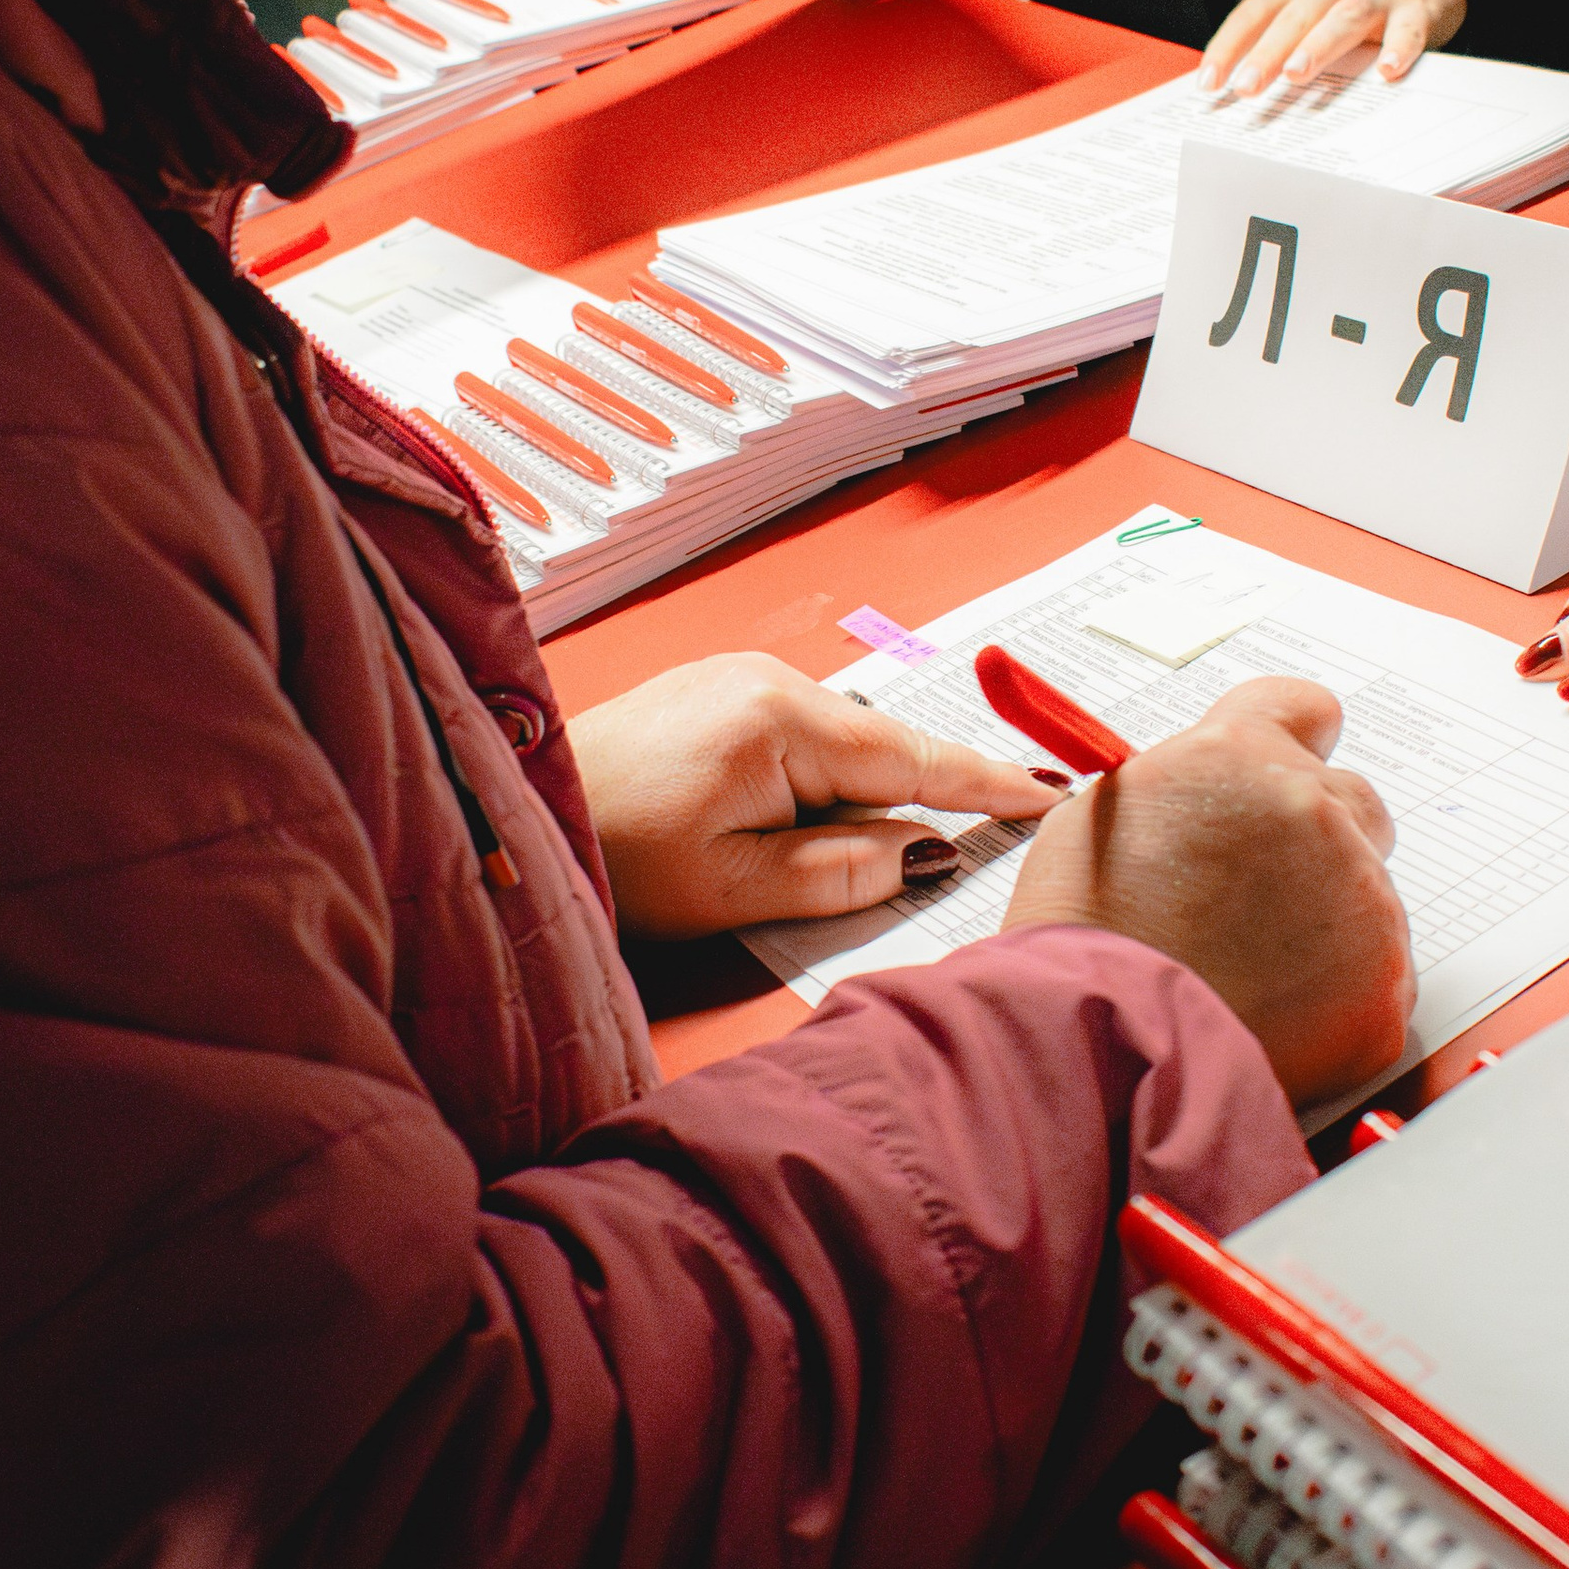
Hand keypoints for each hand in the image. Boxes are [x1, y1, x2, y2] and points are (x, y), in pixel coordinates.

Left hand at [569, 653, 1063, 937]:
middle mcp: (767, 682)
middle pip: (882, 746)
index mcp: (779, 720)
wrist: (516, 805)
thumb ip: (839, 872)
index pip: (912, 758)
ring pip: (843, 742)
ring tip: (879, 845)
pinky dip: (829, 778)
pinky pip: (804, 737)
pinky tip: (818, 821)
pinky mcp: (716, 695)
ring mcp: (739, 680)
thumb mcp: (734, 888)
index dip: (985, 784)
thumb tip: (923, 852)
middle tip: (998, 823)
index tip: (1051, 796)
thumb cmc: (613, 854)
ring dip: (870, 792)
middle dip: (932, 791)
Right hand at [1003, 678, 1412, 1107]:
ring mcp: (1361, 897)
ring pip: (1369, 897)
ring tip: (1245, 968)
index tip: (1289, 774)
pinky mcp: (1383, 985)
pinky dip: (1338, 998)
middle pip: (1355, 806)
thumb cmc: (1080, 929)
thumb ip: (1192, 786)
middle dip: (1316, 844)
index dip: (1296, 746)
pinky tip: (1273, 1011)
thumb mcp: (1112, 810)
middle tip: (1254, 898)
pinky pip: (1379, 978)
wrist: (1091, 1031)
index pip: (1309, 709)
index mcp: (1241, 752)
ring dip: (1326, 923)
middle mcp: (1312, 808)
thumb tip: (1223, 799)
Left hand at [1199, 0, 1467, 95]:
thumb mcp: (1309, 4)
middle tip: (1246, 88)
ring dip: (1318, 45)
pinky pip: (1407, 29)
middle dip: (1267, 54)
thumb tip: (1235, 88)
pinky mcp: (1415, 7)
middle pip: (1293, 20)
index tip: (1208, 84)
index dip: (1228, 47)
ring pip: (1343, 19)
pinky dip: (1399, 48)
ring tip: (1297, 73)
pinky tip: (1389, 71)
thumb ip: (1277, 37)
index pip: (1253, 14)